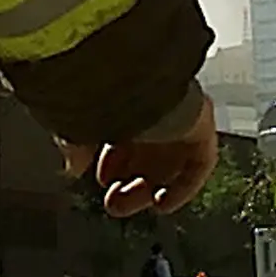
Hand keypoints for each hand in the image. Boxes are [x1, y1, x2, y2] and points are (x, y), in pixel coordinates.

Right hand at [60, 90, 217, 217]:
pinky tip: (161, 203)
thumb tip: (72, 167)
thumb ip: (75, 146)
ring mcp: (183, 112)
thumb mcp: (78, 122)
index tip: (100, 179)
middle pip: (148, 152)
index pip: (123, 131)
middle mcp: (156, 100)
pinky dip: (181, 188)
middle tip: (114, 201)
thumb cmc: (97, 88)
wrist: (129, 73)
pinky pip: (198, 165)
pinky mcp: (203, 123)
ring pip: (169, 161)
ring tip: (131, 202)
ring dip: (149, 187)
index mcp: (127, 92)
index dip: (111, 162)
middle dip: (128, 180)